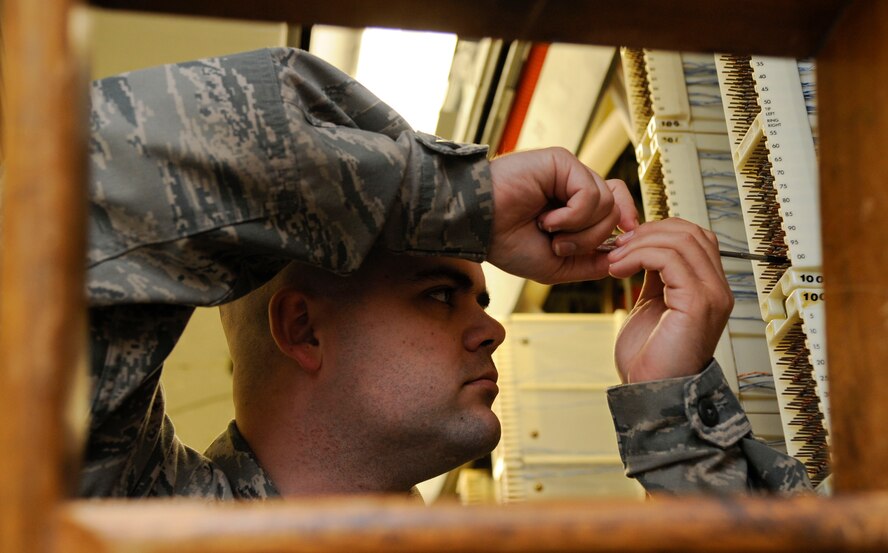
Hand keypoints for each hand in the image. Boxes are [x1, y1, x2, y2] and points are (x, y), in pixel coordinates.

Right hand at [487, 147, 637, 283]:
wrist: (478, 227)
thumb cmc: (507, 243)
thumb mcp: (556, 265)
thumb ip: (590, 263)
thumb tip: (621, 258)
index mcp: (573, 206)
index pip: (616, 205)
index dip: (626, 222)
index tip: (624, 242)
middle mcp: (574, 186)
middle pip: (615, 210)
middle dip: (592, 239)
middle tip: (559, 245)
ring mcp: (569, 172)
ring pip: (607, 205)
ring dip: (579, 230)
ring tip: (548, 230)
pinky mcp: (562, 162)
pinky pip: (590, 194)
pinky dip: (572, 216)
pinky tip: (547, 219)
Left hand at [606, 218, 732, 382]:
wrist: (652, 392)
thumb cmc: (650, 357)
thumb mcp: (651, 304)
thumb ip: (655, 277)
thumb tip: (644, 247)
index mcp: (707, 287)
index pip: (694, 237)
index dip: (659, 230)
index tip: (626, 243)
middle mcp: (717, 289)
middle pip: (691, 232)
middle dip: (649, 231)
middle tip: (618, 246)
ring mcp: (711, 295)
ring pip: (681, 241)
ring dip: (640, 244)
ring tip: (614, 260)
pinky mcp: (697, 303)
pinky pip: (670, 259)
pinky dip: (639, 256)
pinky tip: (618, 270)